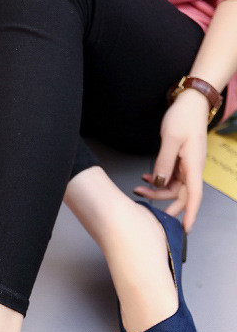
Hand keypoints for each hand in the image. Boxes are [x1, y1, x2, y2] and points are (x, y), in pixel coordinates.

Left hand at [133, 89, 210, 230]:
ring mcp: (186, 165)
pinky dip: (158, 179)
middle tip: (143, 206)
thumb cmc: (184, 117)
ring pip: (172, 187)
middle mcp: (192, 168)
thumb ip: (164, 162)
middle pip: (180, 194)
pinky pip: (170, 177)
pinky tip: (146, 177)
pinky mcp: (180, 161)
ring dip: (156, 190)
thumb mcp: (171, 140)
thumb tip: (160, 182)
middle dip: (163, 202)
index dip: (190, 213)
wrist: (190, 103)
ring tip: (138, 188)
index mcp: (194, 165)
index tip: (184, 228)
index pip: (194, 196)